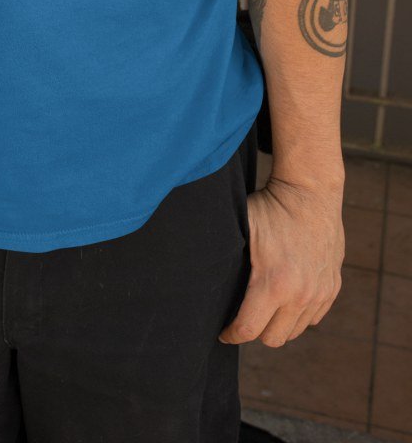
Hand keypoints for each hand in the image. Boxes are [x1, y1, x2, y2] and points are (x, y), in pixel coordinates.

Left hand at [219, 174, 344, 346]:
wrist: (310, 191)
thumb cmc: (269, 207)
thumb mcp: (240, 227)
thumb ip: (224, 257)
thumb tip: (197, 274)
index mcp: (275, 282)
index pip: (249, 329)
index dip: (232, 334)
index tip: (223, 332)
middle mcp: (301, 294)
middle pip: (273, 338)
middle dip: (254, 331)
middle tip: (242, 317)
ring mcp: (320, 292)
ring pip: (294, 331)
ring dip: (277, 325)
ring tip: (262, 308)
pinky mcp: (332, 286)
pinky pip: (313, 318)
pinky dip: (298, 315)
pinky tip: (284, 299)